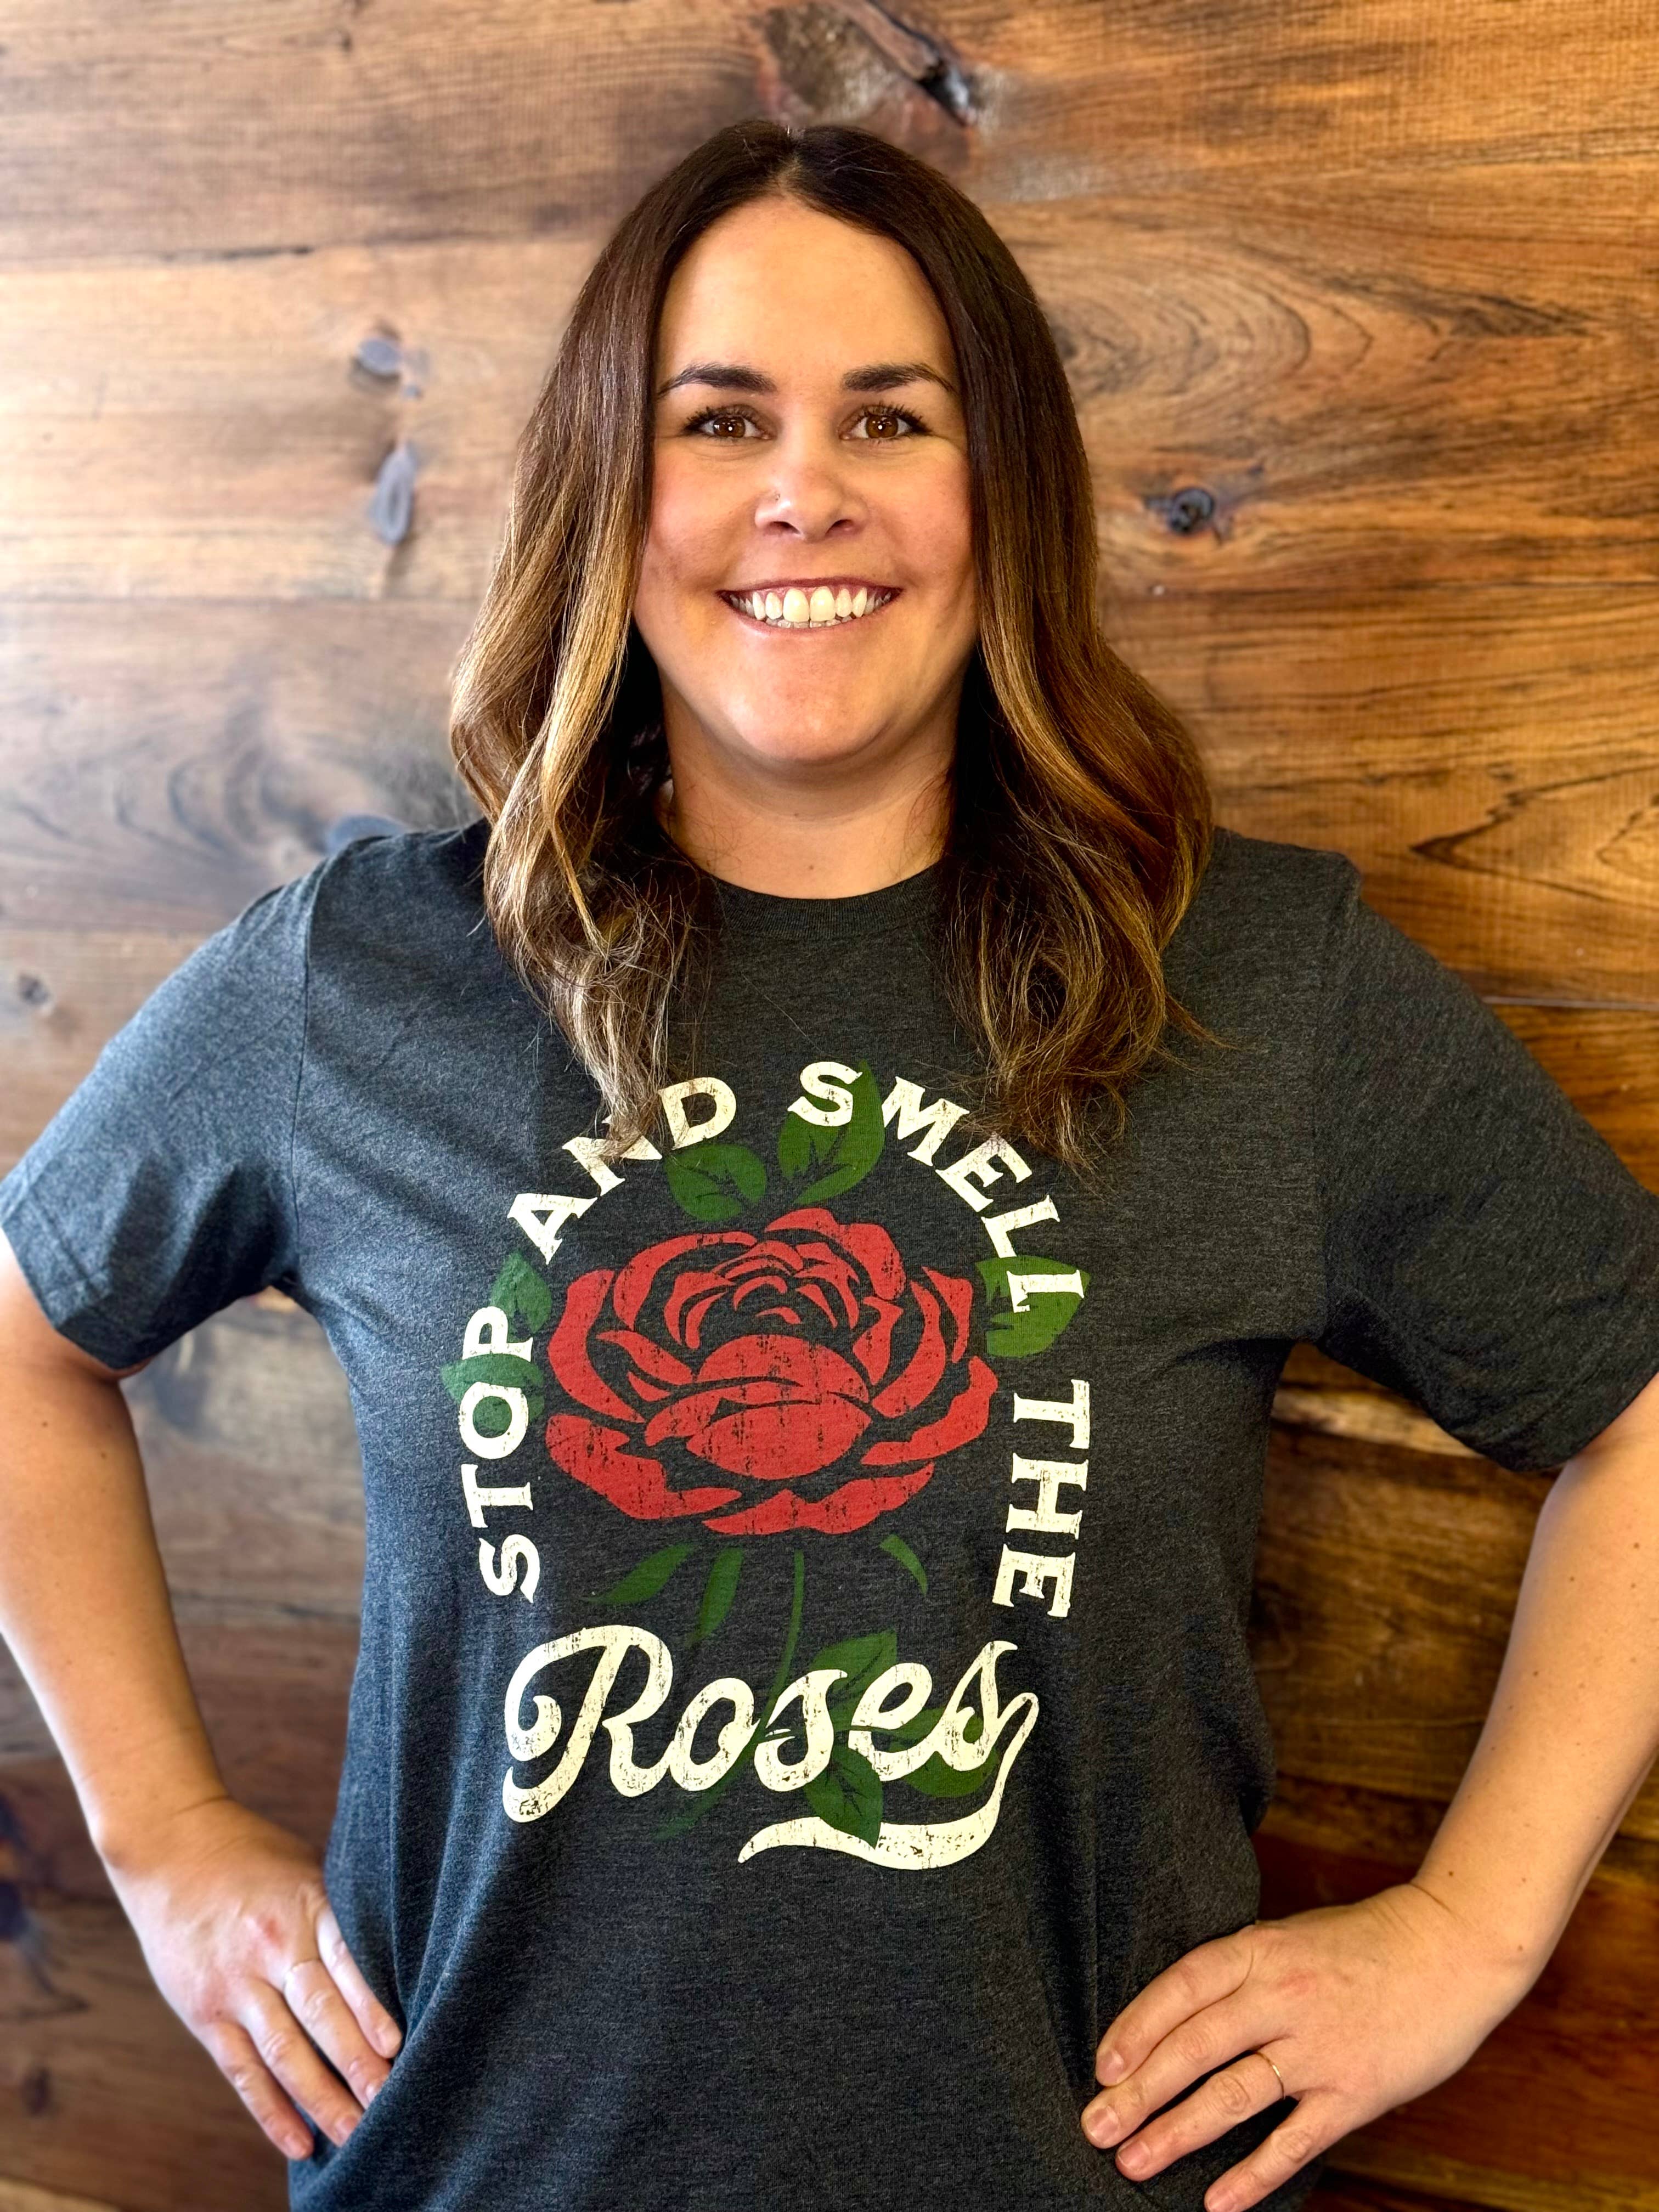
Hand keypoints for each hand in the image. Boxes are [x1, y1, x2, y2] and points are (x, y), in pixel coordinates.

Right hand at [102, 1795, 401, 2161]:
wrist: (169, 1848)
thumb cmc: (254, 1858)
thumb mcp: (306, 1870)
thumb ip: (341, 1916)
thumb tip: (400, 1957)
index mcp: (305, 1907)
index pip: (344, 1961)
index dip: (369, 2005)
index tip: (397, 2046)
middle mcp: (270, 1948)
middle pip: (317, 2014)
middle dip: (355, 2064)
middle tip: (389, 2104)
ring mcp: (235, 1984)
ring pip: (282, 2052)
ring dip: (320, 2099)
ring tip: (355, 2134)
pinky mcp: (204, 2012)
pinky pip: (241, 2070)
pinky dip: (270, 2110)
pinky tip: (299, 2142)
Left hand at [1080, 1881, 1536, 2209]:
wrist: (1450, 1949)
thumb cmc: (1363, 1945)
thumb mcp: (1289, 1940)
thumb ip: (1240, 1976)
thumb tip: (1179, 2019)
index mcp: (1259, 1952)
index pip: (1180, 1990)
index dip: (1135, 2028)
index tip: (1101, 2067)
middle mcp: (1281, 1998)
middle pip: (1193, 2048)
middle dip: (1138, 2092)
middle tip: (1095, 2127)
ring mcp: (1318, 2049)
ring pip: (1231, 2095)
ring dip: (1176, 2132)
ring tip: (1132, 2162)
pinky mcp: (1354, 2093)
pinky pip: (1293, 2140)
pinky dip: (1253, 2174)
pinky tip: (1217, 2201)